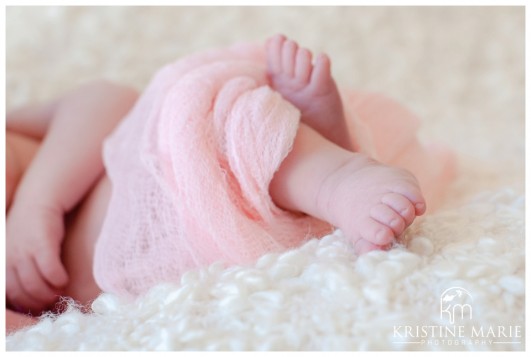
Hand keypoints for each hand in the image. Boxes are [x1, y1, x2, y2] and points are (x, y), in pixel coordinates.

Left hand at [6, 199, 68, 313]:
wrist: (40, 197)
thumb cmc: (32, 226)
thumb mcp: (16, 247)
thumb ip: (18, 267)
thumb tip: (29, 291)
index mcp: (1, 260)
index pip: (10, 293)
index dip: (25, 304)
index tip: (40, 306)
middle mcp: (8, 256)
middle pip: (23, 291)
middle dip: (38, 302)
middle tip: (53, 302)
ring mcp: (24, 249)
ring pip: (35, 284)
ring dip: (49, 293)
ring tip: (60, 291)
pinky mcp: (42, 242)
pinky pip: (50, 269)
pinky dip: (57, 279)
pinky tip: (64, 280)